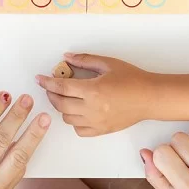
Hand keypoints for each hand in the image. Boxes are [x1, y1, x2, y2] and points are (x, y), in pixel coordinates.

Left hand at [35, 53, 154, 136]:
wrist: (149, 97)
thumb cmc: (131, 78)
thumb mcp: (108, 63)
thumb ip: (84, 60)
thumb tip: (67, 58)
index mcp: (93, 90)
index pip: (62, 88)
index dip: (47, 83)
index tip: (39, 79)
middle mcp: (92, 109)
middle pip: (61, 104)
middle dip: (52, 94)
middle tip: (51, 86)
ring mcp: (96, 122)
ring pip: (67, 118)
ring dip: (62, 107)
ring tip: (65, 97)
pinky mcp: (102, 131)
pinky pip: (79, 130)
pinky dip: (73, 121)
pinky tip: (77, 111)